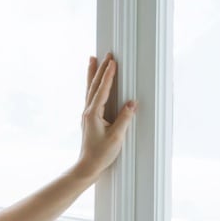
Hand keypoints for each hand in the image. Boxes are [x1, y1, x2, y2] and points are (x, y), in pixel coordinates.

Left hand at [73, 53, 136, 183]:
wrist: (87, 167)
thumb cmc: (101, 154)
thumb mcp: (116, 137)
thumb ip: (124, 118)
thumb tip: (132, 102)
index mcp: (93, 114)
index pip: (102, 90)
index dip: (108, 75)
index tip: (112, 61)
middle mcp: (88, 112)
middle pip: (94, 85)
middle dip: (100, 69)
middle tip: (106, 54)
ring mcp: (87, 115)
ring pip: (90, 89)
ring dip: (92, 73)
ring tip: (93, 59)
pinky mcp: (89, 119)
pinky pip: (91, 97)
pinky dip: (93, 85)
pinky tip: (94, 83)